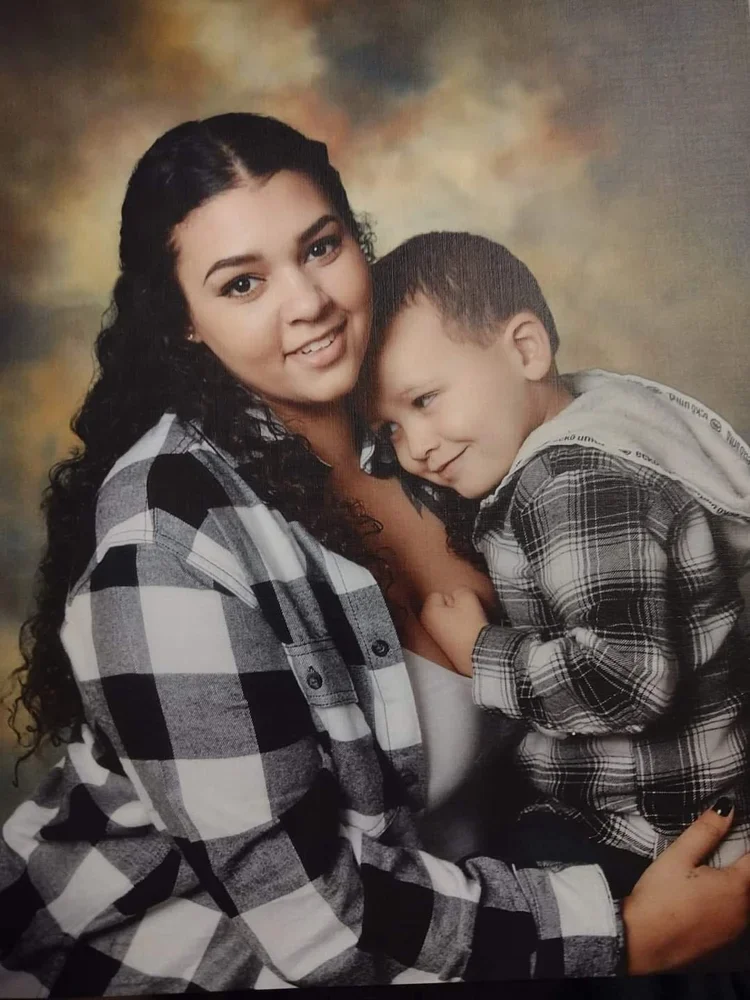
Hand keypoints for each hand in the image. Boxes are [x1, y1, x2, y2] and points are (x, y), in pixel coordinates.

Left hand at [420, 587, 488, 676]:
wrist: (476, 654)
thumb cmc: (470, 628)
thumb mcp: (467, 598)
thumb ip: (459, 590)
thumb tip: (456, 595)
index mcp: (427, 611)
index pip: (439, 594)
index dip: (452, 599)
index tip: (459, 609)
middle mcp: (425, 624)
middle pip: (441, 605)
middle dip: (451, 607)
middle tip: (463, 617)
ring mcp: (433, 636)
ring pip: (446, 617)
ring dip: (455, 618)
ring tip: (464, 626)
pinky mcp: (442, 644)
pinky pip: (450, 629)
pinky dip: (456, 630)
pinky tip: (464, 635)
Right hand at [623, 801, 749, 973]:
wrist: (643, 943)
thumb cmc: (660, 896)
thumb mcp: (678, 856)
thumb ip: (706, 831)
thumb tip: (728, 806)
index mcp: (738, 886)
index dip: (747, 841)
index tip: (737, 832)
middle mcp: (745, 910)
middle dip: (742, 863)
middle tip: (723, 851)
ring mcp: (737, 930)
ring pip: (746, 900)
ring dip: (738, 884)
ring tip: (712, 873)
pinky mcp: (725, 943)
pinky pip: (738, 916)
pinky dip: (731, 903)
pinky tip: (708, 898)